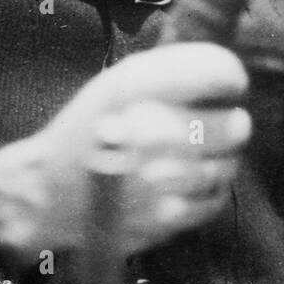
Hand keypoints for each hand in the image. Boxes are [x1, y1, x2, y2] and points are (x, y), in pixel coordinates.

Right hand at [0, 42, 250, 261]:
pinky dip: (211, 187)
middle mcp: (151, 133)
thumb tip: (224, 66)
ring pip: (228, 164)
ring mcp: (160, 181)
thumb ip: (171, 67)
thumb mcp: (117, 82)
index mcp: (136, 90)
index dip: (230, 76)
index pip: (218, 72)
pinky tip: (192, 179)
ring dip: (221, 156)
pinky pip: (215, 199)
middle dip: (230, 120)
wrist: (50, 192)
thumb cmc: (88, 131)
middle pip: (233, 125)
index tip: (229, 82)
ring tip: (200, 151)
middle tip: (220, 120)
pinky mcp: (166, 218)